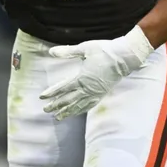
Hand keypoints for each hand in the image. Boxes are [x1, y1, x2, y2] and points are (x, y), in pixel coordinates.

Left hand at [39, 26, 153, 120]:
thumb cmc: (105, 51)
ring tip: (58, 117)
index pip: (62, 88)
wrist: (125, 57)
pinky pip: (89, 105)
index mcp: (81, 78)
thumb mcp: (85, 48)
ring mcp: (95, 93)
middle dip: (56, 105)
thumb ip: (67, 51)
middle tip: (45, 110)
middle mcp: (87, 88)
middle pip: (68, 100)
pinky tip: (76, 112)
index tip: (42, 97)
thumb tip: (51, 51)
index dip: (51, 93)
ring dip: (67, 112)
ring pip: (78, 105)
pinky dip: (81, 110)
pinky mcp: (102, 93)